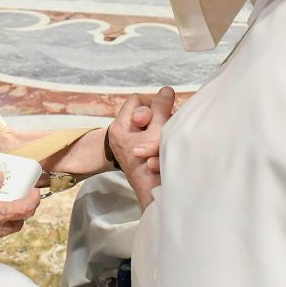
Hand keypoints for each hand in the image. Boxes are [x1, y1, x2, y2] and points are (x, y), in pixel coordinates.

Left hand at [108, 87, 174, 209]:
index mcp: (120, 127)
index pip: (137, 101)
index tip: (163, 115)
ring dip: (159, 131)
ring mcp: (127, 147)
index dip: (152, 104)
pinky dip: (157, 141)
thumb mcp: (158, 131)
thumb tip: (166, 90)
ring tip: (165, 139)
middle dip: (157, 118)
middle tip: (166, 126)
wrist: (152, 197)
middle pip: (142, 113)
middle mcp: (119, 136)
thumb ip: (162, 109)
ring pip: (147, 127)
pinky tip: (162, 148)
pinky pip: (147, 140)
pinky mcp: (135, 157)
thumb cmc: (152, 164)